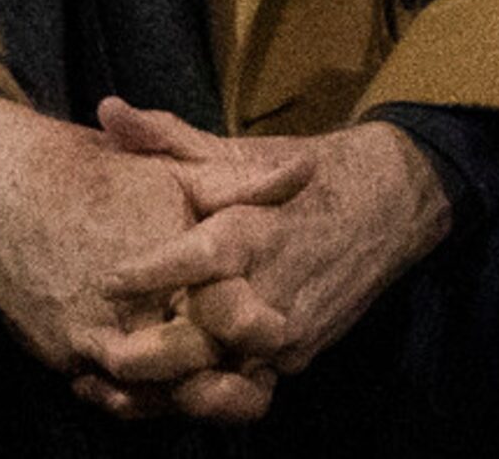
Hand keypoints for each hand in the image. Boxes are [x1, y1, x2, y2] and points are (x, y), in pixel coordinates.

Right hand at [0, 97, 303, 390]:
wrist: (4, 188)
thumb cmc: (100, 174)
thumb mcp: (179, 171)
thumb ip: (246, 185)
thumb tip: (310, 170)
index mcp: (176, 270)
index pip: (233, 327)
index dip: (259, 340)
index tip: (277, 342)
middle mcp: (136, 315)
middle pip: (195, 372)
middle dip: (225, 383)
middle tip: (253, 381)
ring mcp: (94, 341)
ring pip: (153, 391)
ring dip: (179, 392)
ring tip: (207, 384)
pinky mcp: (63, 355)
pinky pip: (109, 391)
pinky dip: (133, 393)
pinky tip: (155, 383)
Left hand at [83, 103, 453, 422]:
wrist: (391, 202)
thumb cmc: (303, 173)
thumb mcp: (237, 153)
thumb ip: (168, 139)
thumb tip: (106, 110)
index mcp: (257, 228)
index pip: (203, 256)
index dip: (154, 271)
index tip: (108, 280)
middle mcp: (275, 282)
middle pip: (213, 328)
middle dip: (163, 344)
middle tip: (110, 349)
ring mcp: (292, 325)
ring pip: (231, 369)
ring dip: (182, 377)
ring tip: (127, 380)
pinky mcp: (301, 355)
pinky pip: (250, 385)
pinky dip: (211, 389)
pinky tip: (171, 385)